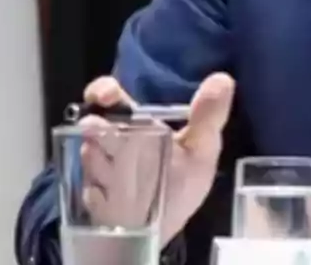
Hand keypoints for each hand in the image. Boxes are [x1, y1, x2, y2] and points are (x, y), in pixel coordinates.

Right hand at [79, 73, 235, 243]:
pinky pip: (87, 189)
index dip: (103, 92)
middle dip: (94, 127)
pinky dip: (99, 193)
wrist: (162, 232)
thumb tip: (223, 79)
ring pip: (89, 155)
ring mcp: (97, 168)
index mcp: (136, 123)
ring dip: (99, 163)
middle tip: (97, 131)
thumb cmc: (181, 185)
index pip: (110, 97)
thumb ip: (209, 117)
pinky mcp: (90, 197)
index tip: (105, 96)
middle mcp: (111, 141)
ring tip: (116, 177)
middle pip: (92, 124)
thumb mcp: (201, 152)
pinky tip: (115, 200)